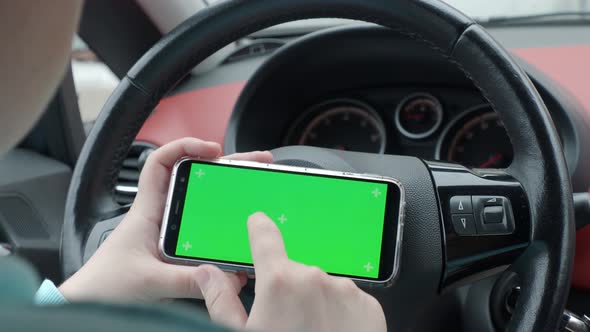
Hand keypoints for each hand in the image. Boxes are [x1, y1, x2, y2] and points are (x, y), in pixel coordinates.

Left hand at [59, 138, 272, 303]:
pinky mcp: (176, 249)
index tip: (214, 150)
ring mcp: (170, 231)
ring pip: (204, 204)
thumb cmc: (105, 284)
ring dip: (229, 196)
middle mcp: (161, 215)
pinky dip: (224, 228)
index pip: (161, 161)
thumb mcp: (149, 281)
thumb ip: (187, 280)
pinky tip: (240, 234)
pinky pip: (205, 231)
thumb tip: (225, 277)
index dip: (186, 147)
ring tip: (256, 193)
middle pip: (196, 178)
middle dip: (226, 167)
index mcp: (149, 210)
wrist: (89, 302)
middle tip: (255, 164)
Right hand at [197, 213, 386, 331]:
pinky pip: (347, 299)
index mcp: (279, 281)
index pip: (265, 236)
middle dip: (287, 289)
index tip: (258, 223)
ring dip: (314, 302)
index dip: (258, 228)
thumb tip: (208, 275)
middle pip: (293, 271)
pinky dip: (338, 313)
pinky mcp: (369, 306)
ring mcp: (345, 290)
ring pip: (321, 286)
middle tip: (284, 323)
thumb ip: (221, 301)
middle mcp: (314, 277)